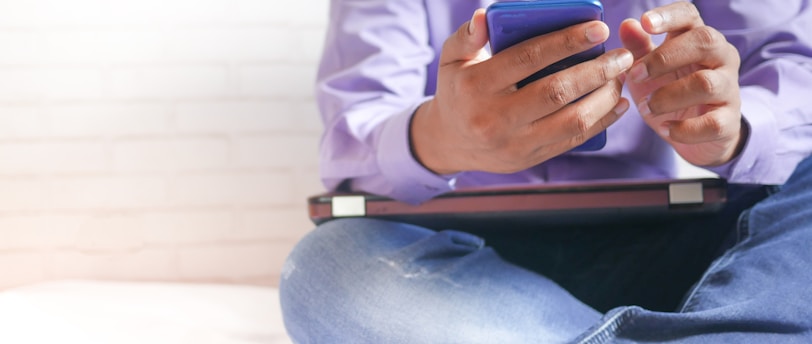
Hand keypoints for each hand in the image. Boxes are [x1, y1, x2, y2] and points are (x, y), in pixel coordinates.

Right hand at [411, 9, 632, 174]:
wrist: (449, 142)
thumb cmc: (458, 90)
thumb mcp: (452, 59)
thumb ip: (467, 35)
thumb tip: (486, 16)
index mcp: (475, 86)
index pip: (527, 58)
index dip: (566, 41)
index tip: (599, 28)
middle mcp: (493, 118)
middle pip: (556, 91)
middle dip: (597, 71)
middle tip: (622, 55)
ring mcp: (513, 143)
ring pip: (571, 120)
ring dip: (605, 98)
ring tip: (620, 78)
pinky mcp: (528, 159)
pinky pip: (572, 141)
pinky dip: (601, 122)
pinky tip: (617, 104)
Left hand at [620, 2, 745, 166]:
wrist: (698, 135)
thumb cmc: (671, 92)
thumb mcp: (649, 71)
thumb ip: (638, 48)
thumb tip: (626, 24)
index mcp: (699, 39)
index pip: (690, 15)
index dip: (669, 16)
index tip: (645, 22)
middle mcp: (721, 58)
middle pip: (704, 41)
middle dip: (664, 58)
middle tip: (635, 75)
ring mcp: (729, 89)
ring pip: (706, 83)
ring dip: (668, 96)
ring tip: (645, 107)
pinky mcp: (729, 121)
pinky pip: (712, 123)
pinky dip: (684, 128)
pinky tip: (665, 128)